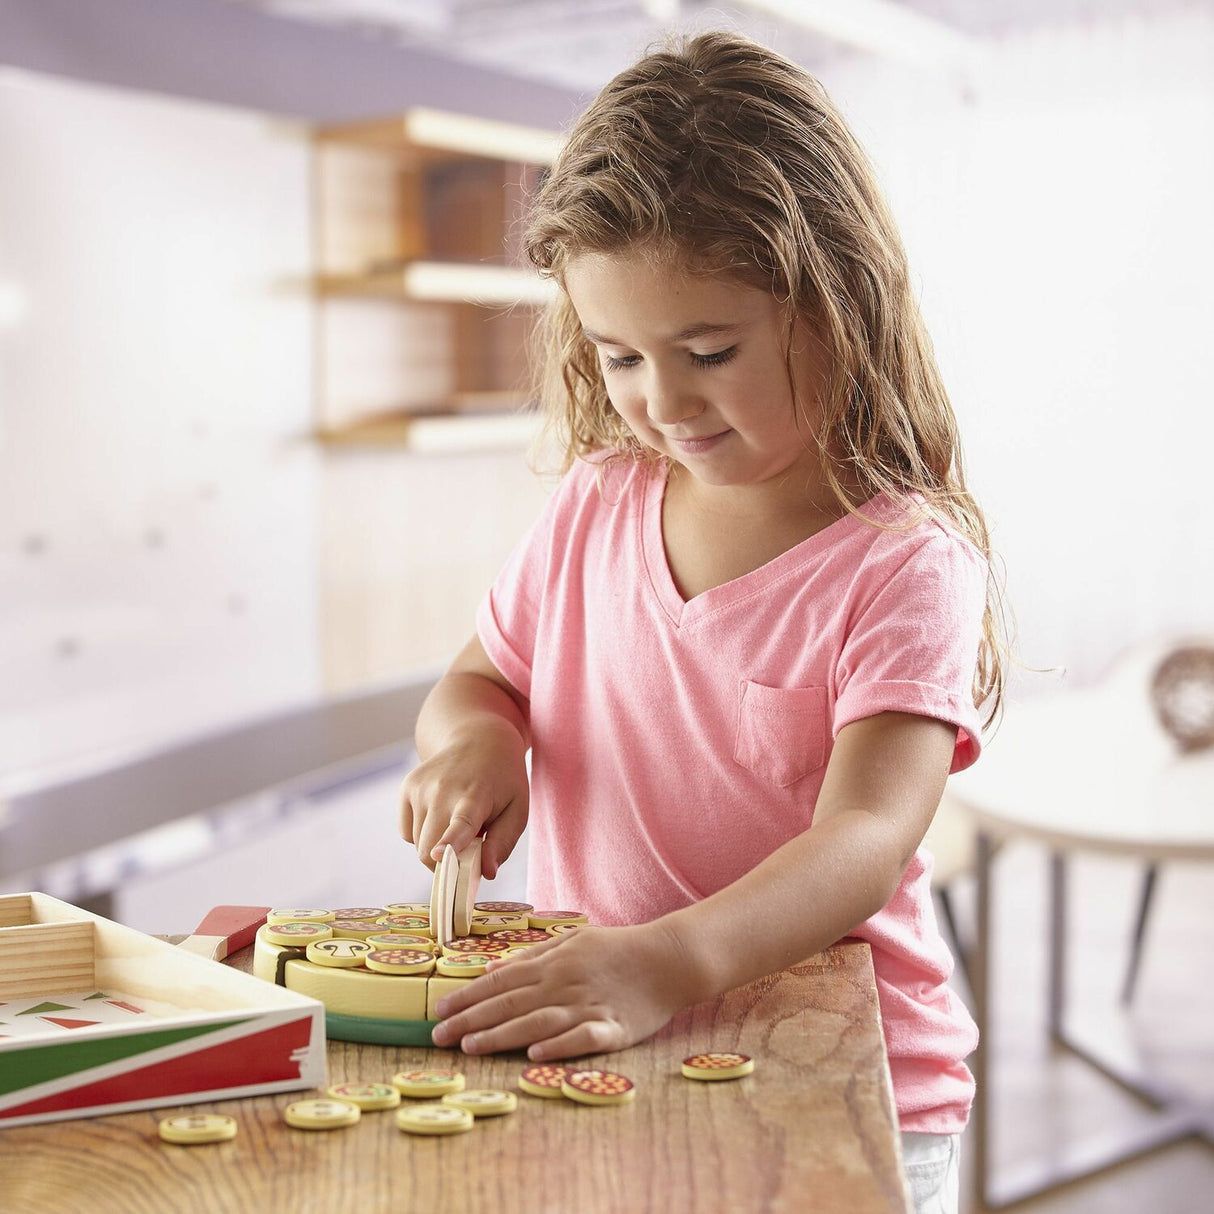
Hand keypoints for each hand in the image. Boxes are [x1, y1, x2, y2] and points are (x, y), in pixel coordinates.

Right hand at [399, 719, 527, 877]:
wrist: (478, 740)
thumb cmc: (502, 781)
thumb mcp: (517, 809)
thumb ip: (503, 842)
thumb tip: (486, 872)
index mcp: (475, 795)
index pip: (461, 823)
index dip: (450, 842)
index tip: (439, 855)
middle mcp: (443, 790)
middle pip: (430, 850)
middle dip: (446, 864)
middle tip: (468, 850)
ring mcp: (421, 787)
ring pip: (418, 844)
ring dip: (436, 846)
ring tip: (457, 823)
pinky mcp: (407, 788)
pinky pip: (407, 832)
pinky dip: (422, 834)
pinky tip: (441, 815)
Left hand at [429, 922, 695, 1059]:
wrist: (668, 958)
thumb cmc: (617, 949)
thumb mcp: (573, 940)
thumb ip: (532, 955)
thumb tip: (489, 968)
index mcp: (553, 962)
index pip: (501, 980)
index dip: (468, 996)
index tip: (440, 1011)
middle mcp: (564, 983)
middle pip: (511, 1003)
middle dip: (471, 1020)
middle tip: (438, 1037)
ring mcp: (588, 1006)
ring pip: (537, 1022)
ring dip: (502, 1035)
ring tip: (471, 1048)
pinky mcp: (613, 1029)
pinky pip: (582, 1039)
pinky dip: (558, 1047)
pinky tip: (535, 1057)